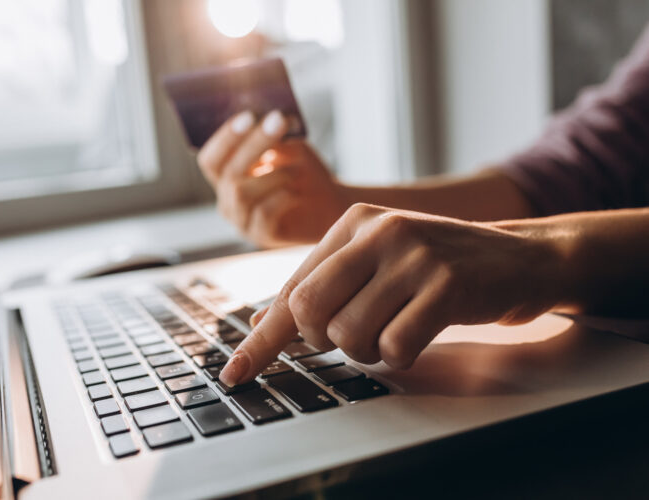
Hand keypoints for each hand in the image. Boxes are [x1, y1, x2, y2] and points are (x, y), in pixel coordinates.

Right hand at [197, 110, 349, 246]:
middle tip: (277, 121)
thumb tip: (268, 115)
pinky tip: (297, 191)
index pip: (210, 159)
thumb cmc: (304, 173)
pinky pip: (263, 213)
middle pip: (227, 174)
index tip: (249, 115)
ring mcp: (242, 221)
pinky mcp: (261, 236)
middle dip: (252, 145)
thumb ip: (273, 135)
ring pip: (241, 194)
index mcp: (226, 177)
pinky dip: (282, 196)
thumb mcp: (288, 147)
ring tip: (297, 169)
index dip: (225, 138)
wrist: (330, 205)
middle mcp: (227, 200)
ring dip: (273, 174)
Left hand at [219, 203, 564, 385]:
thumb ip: (323, 284)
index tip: (236, 373)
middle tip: (353, 334)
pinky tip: (419, 334)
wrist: (518, 256)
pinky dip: (401, 356)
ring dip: (367, 350)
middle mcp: (378, 232)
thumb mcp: (378, 261)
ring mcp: (414, 256)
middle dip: (323, 340)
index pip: (292, 289)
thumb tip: (264, 320)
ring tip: (394, 328)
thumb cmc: (438, 264)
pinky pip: (394, 348)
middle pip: (310, 312)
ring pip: (349, 335)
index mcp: (353, 224)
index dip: (262, 339)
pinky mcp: (447, 286)